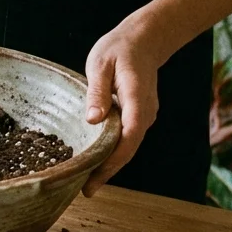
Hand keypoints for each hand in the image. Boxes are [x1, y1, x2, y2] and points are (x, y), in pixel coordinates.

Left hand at [82, 14, 169, 196]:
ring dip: (111, 164)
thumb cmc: (119, 49)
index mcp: (136, 98)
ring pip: (129, 146)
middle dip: (109, 171)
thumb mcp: (101, 64)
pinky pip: (127, 139)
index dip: (113, 160)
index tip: (95, 177)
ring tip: (87, 182)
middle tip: (86, 191)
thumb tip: (92, 120)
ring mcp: (145, 115)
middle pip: (129, 148)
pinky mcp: (139, 116)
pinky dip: (113, 152)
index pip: (129, 136)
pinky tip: (95, 161)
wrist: (144, 40)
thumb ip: (97, 92)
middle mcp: (145, 112)